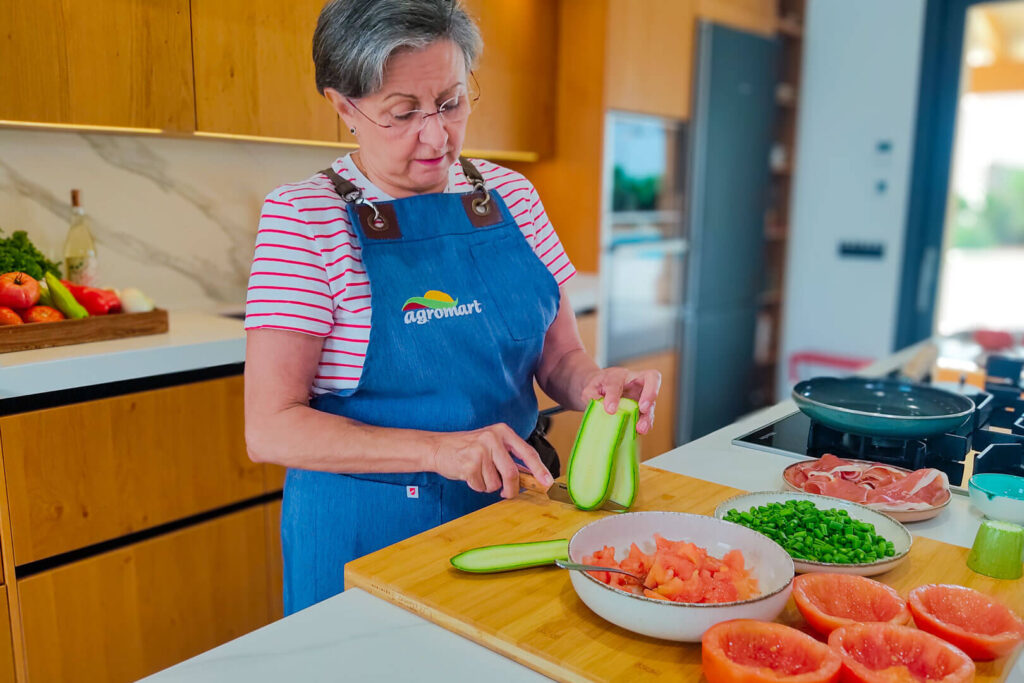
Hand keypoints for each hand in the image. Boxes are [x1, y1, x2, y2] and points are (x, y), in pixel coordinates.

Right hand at [429, 423, 552, 498]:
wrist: (439, 447)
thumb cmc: (468, 447)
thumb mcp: (492, 445)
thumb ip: (511, 458)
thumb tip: (533, 477)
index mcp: (502, 431)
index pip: (527, 452)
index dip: (539, 469)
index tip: (547, 482)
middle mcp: (492, 438)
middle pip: (512, 472)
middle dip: (512, 488)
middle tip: (507, 493)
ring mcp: (480, 451)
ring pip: (496, 483)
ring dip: (489, 485)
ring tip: (479, 473)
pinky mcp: (469, 464)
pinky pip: (482, 487)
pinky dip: (477, 486)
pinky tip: (470, 475)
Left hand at [581, 367, 661, 433]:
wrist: (602, 389)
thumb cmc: (597, 387)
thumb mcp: (589, 389)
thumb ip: (592, 395)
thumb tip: (599, 405)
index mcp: (618, 375)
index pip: (617, 382)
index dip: (614, 396)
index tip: (610, 410)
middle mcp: (635, 381)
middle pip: (652, 378)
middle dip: (650, 392)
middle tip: (643, 408)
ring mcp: (642, 395)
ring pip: (652, 402)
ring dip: (648, 416)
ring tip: (641, 428)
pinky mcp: (644, 409)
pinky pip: (648, 416)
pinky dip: (645, 424)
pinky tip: (639, 432)